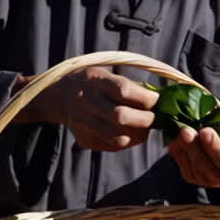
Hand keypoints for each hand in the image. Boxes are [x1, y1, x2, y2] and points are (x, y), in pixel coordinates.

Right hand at [13, 66, 157, 151]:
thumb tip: (159, 100)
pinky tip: (132, 134)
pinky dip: (128, 142)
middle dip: (145, 119)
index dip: (145, 98)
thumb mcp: (106, 72)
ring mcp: (83, 123)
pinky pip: (111, 146)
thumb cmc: (93, 82)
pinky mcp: (84, 139)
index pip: (123, 90)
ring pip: (117, 136)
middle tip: (154, 118)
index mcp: (95, 80)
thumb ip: (128, 85)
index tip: (155, 100)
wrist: (60, 96)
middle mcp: (86, 101)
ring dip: (138, 134)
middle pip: (120, 116)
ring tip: (145, 128)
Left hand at [168, 126, 219, 187]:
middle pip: (205, 164)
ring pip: (192, 166)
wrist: (219, 147)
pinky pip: (183, 166)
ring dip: (184, 148)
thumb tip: (206, 113)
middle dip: (194, 147)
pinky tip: (175, 141)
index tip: (205, 131)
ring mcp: (205, 180)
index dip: (214, 146)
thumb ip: (219, 124)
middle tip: (185, 131)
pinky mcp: (191, 177)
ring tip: (179, 132)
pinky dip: (177, 152)